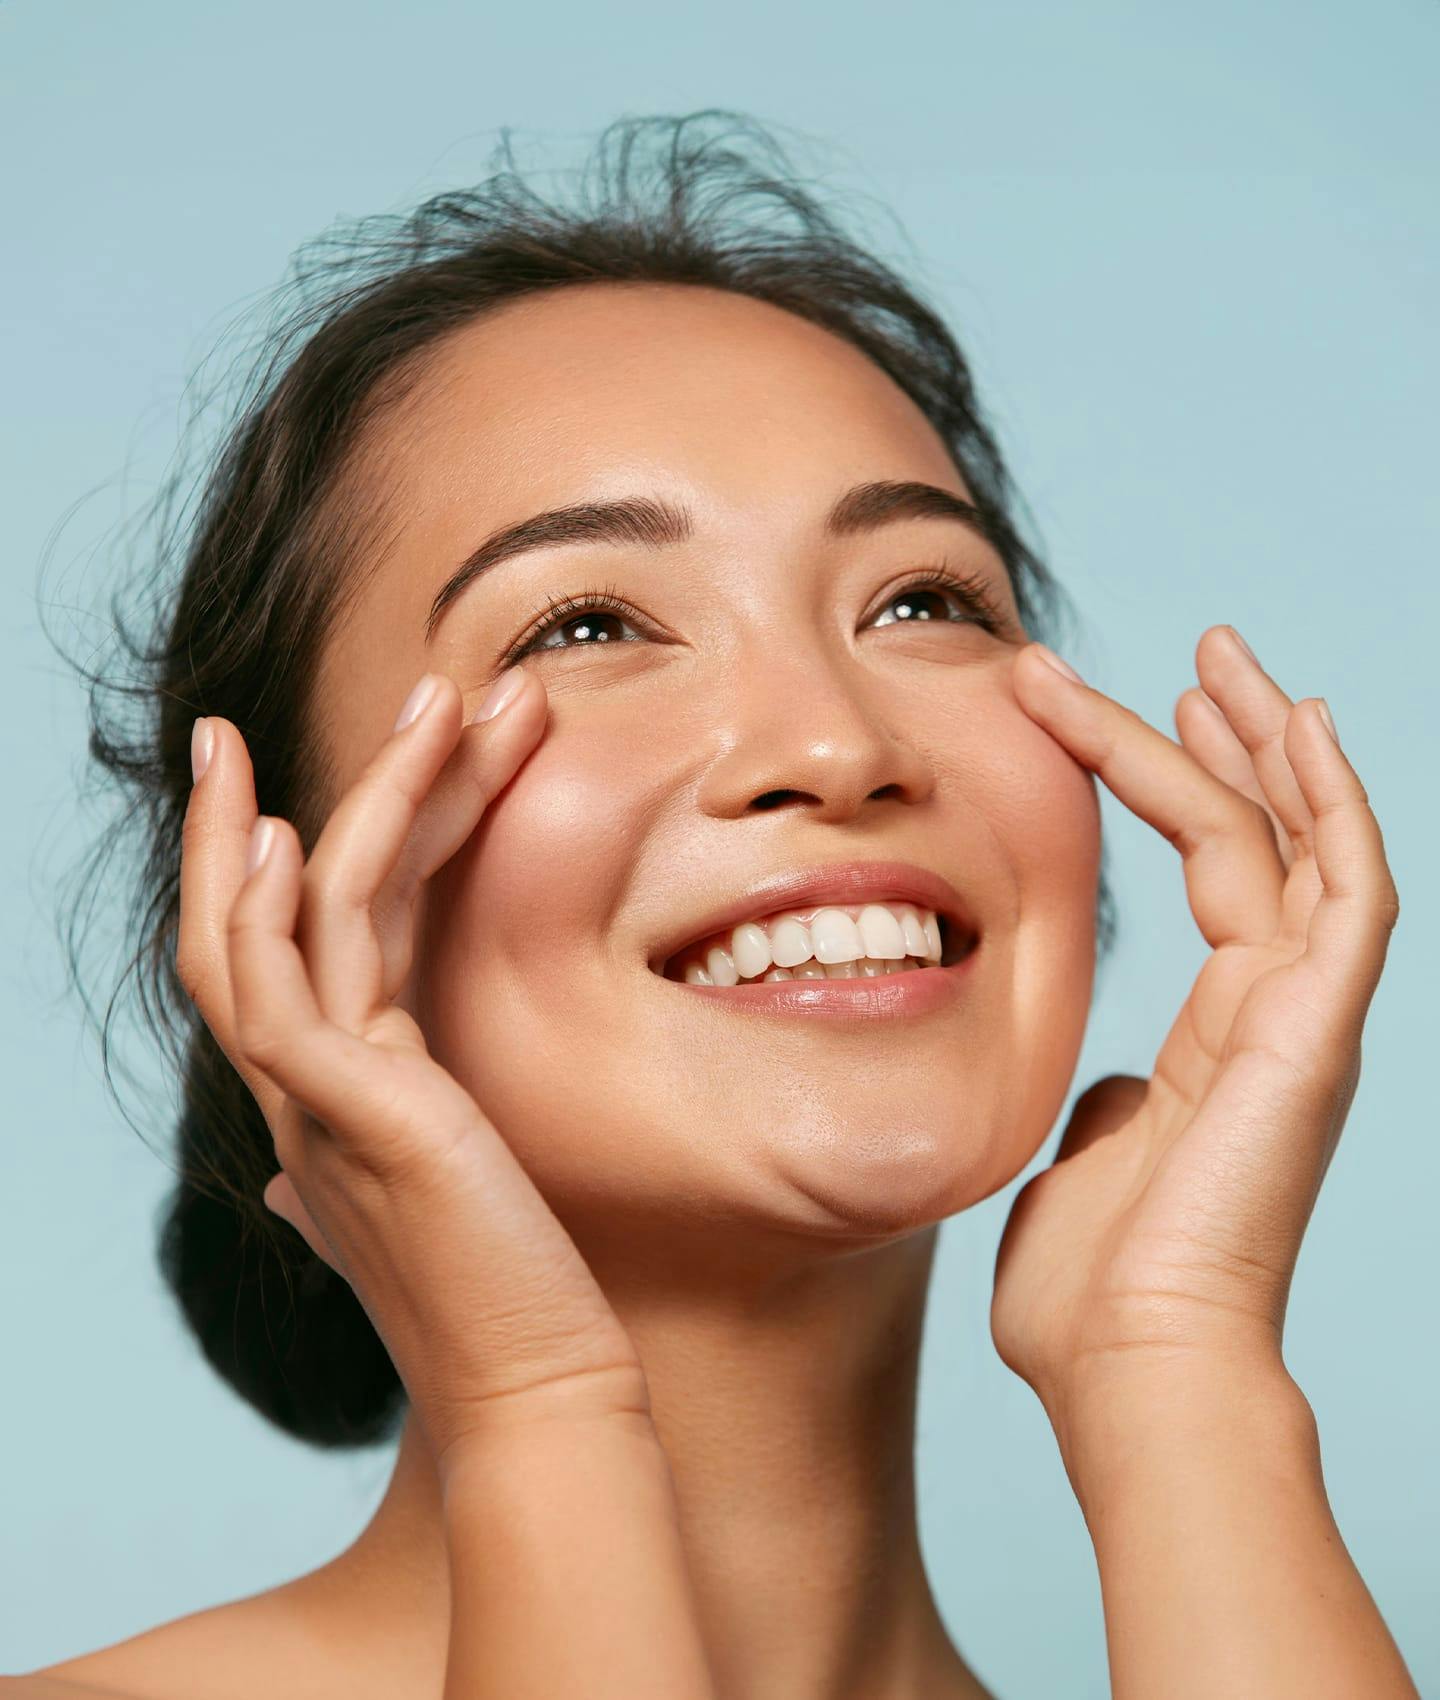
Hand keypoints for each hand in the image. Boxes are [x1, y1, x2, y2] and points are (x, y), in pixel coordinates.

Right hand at [177, 669, 645, 1473]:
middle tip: (407, 688)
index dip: (316, 842)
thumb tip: (312, 1170)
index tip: (346, 761)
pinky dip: (275, 908)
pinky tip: (299, 833)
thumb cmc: (512, 1289)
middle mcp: (306, 1087)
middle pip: (274, 906)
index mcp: (337, 1089)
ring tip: (432, 699)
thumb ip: (393, 1144)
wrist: (541, 1388)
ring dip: (358, 798)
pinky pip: (282, 991)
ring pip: (286, 919)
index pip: (302, 937)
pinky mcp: (347, 1115)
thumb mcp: (447, 1188)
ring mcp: (314, 1101)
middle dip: (325, 787)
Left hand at [990, 627, 1399, 1421]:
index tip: (1110, 710)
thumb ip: (1108, 1104)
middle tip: (1200, 652)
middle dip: (1231, 737)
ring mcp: (1305, 1018)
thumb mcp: (1084, 1160)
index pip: (1213, 869)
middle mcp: (1274, 1012)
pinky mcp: (1317, 1029)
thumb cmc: (1093, 1290)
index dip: (1171, 780)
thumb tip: (1109, 1081)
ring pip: (1305, 841)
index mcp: (1218, 1035)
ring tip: (1222, 656)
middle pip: (1268, 836)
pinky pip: (1346, 888)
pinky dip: (1331, 802)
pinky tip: (1298, 725)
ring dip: (1268, 742)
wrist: (1128, 1366)